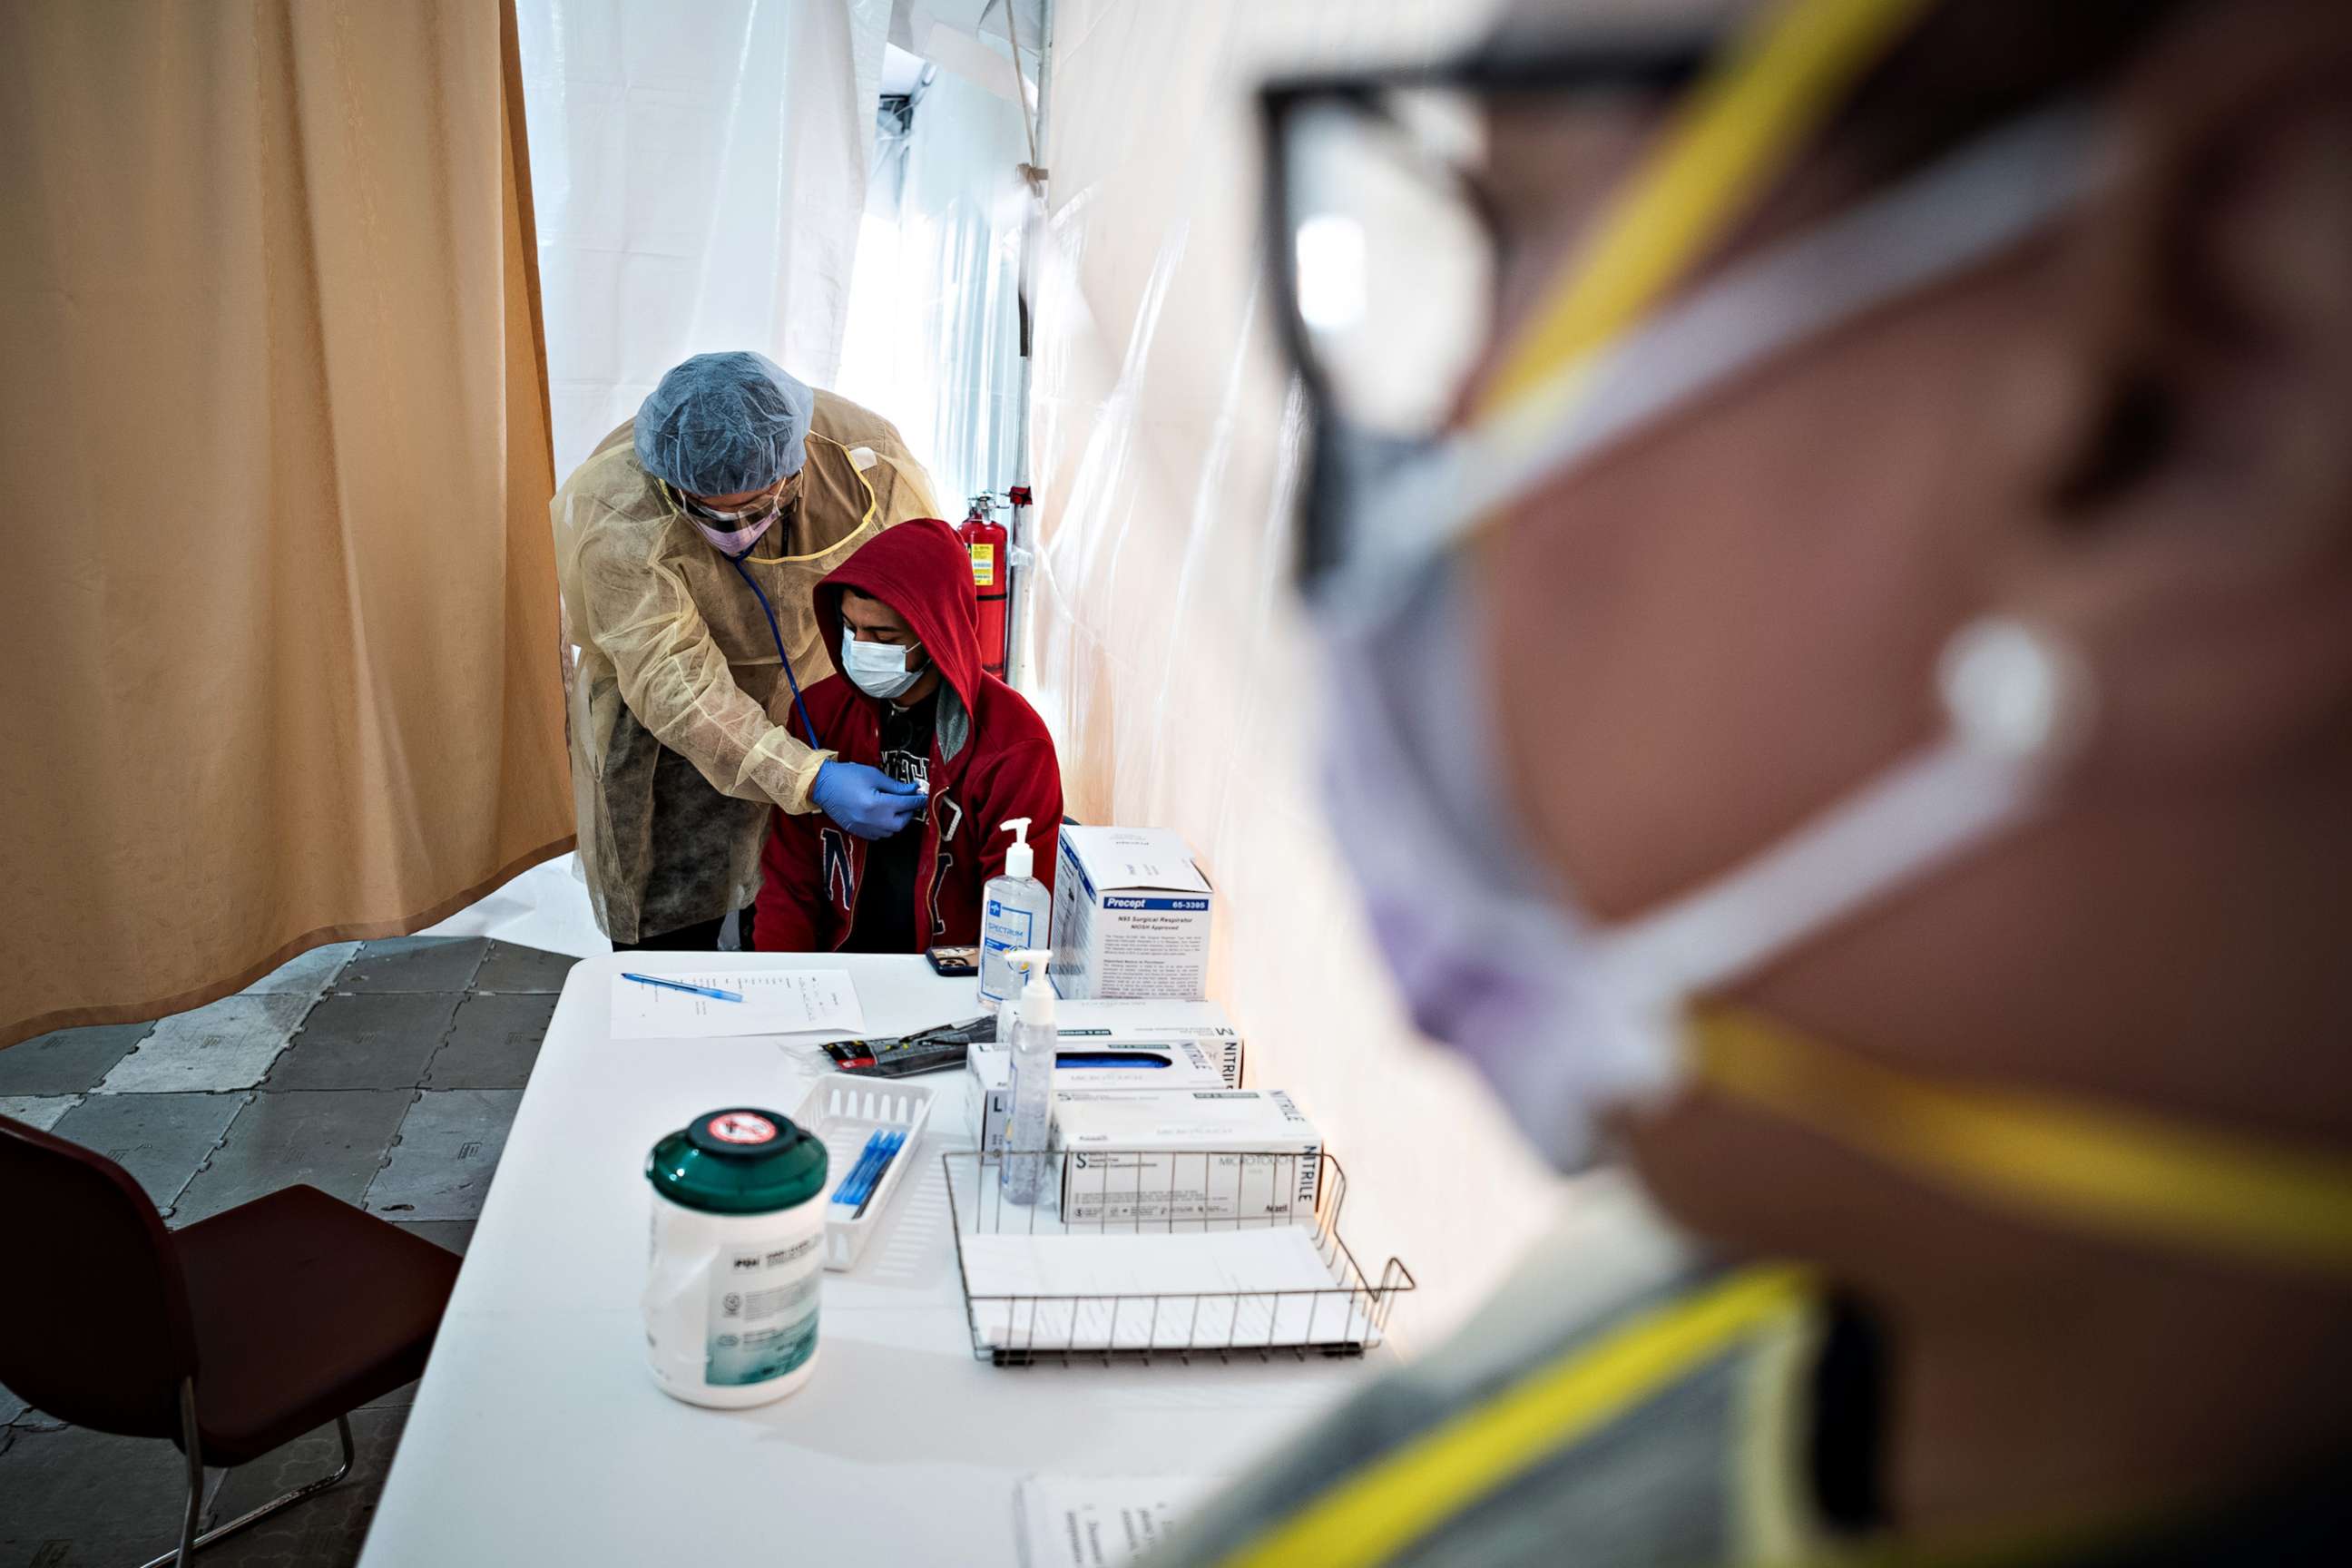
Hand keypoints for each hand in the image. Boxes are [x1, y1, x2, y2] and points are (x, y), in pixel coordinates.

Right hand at [810, 761, 926, 838]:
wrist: (821, 785)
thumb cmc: (847, 776)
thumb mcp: (874, 775)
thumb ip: (895, 786)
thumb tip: (912, 790)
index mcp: (878, 804)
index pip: (906, 804)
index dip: (917, 800)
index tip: (924, 796)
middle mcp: (872, 820)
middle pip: (901, 823)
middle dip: (908, 812)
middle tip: (908, 802)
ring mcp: (864, 828)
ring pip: (890, 831)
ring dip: (896, 821)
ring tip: (895, 809)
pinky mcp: (856, 831)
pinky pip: (877, 835)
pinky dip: (884, 828)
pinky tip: (882, 817)